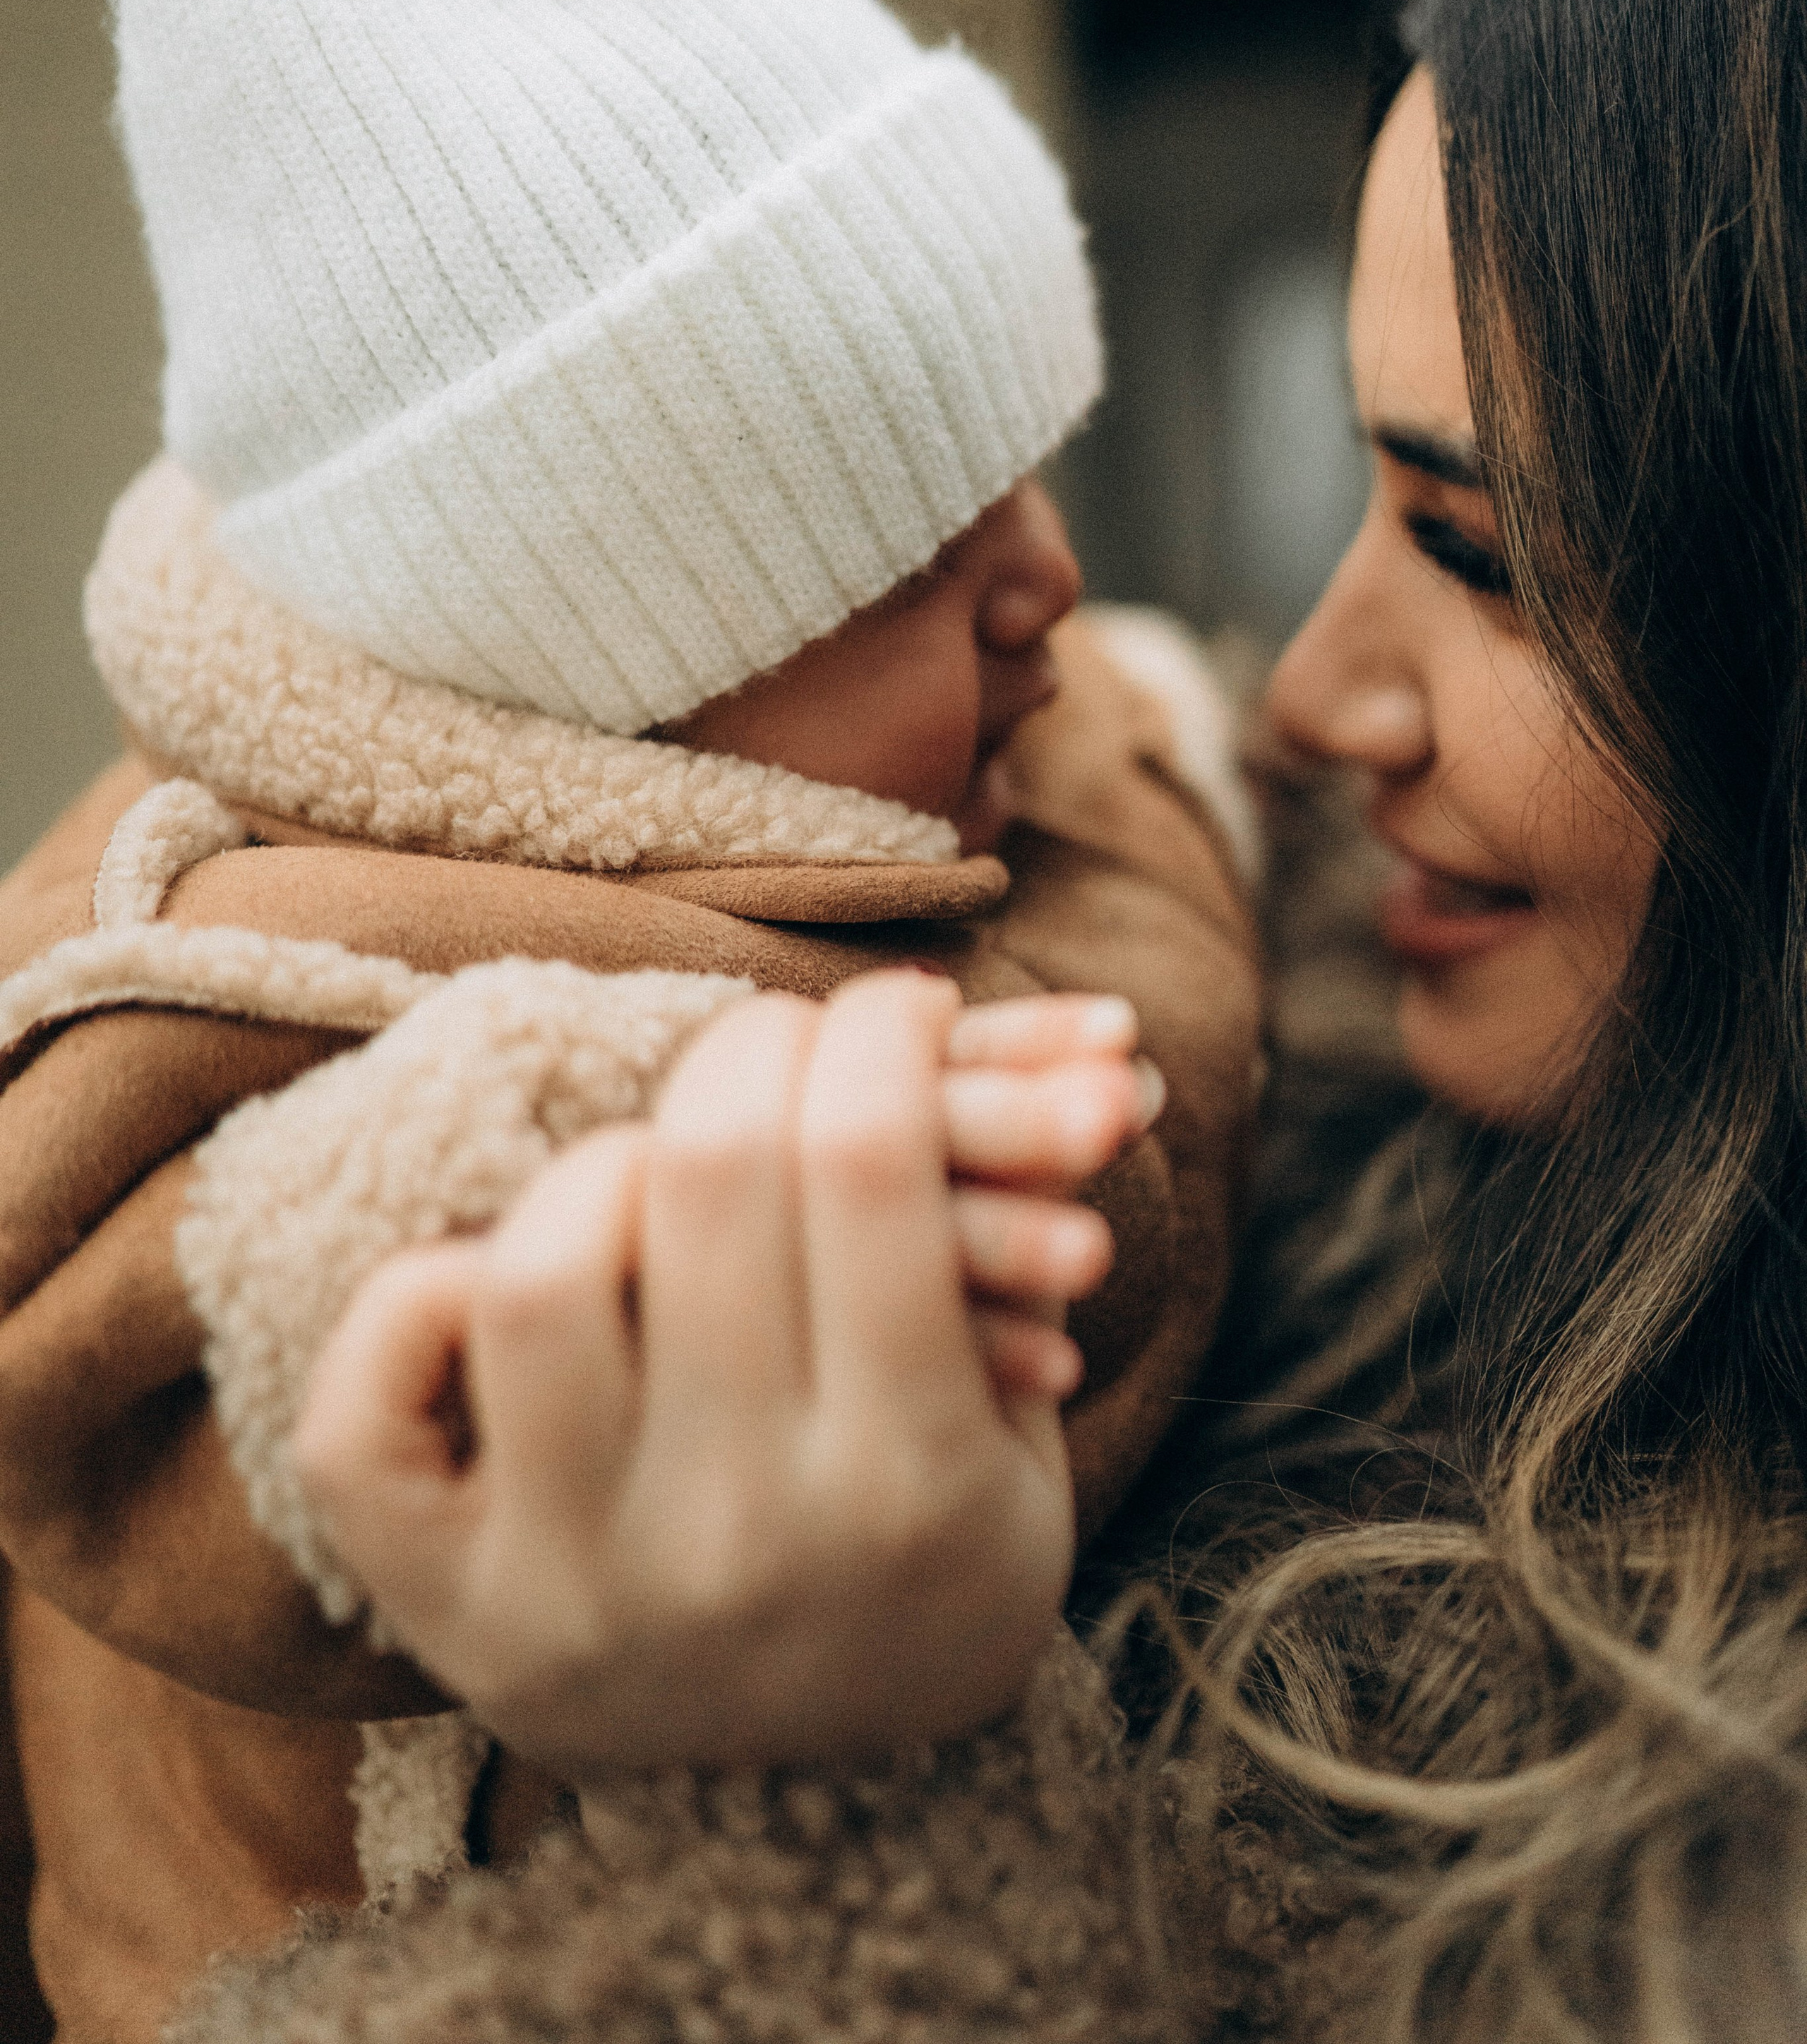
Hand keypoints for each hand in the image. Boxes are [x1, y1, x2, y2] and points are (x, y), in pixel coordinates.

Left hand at [292, 974, 1149, 1778]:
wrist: (827, 1832)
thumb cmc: (933, 1573)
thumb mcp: (1023, 1438)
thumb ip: (1030, 1243)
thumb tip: (1098, 1051)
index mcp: (908, 1486)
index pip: (866, 1161)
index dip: (881, 1034)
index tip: (895, 1011)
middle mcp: (736, 1533)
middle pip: (710, 1174)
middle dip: (759, 1048)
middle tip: (787, 1047)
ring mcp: (575, 1580)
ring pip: (539, 1269)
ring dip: (608, 1167)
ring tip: (664, 1176)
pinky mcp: (451, 1614)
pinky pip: (366, 1410)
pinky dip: (414, 1300)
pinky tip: (501, 1285)